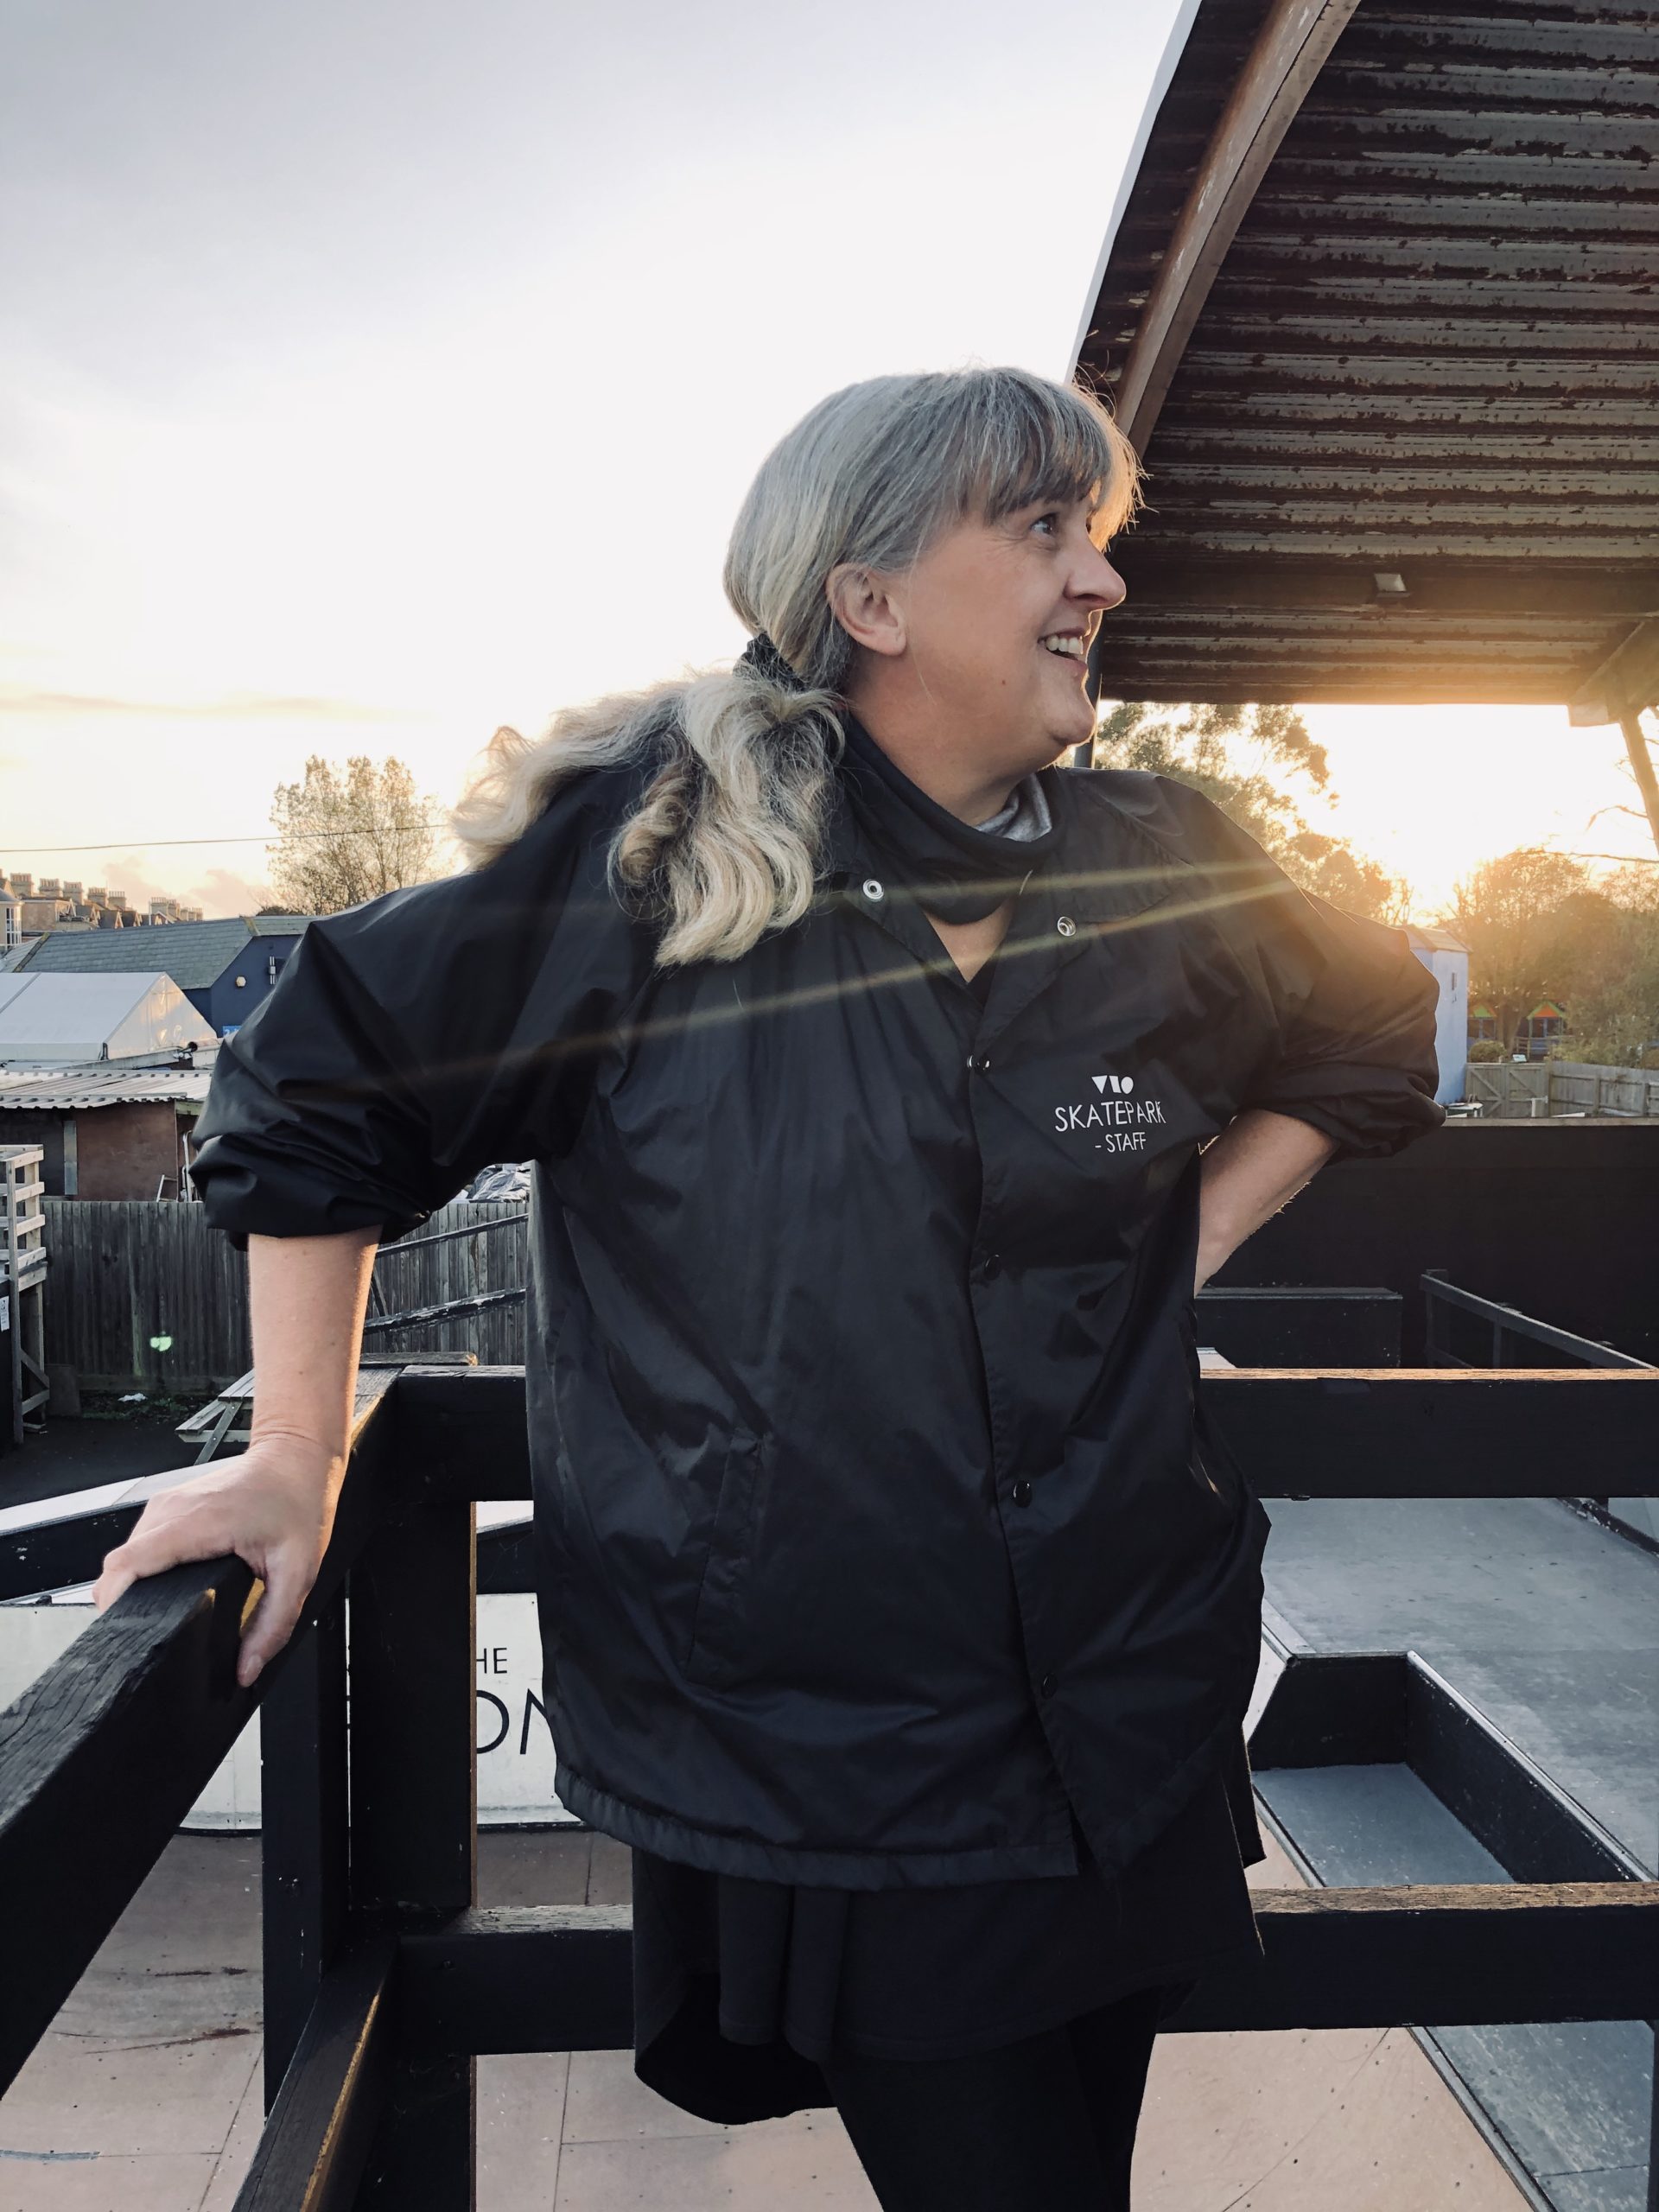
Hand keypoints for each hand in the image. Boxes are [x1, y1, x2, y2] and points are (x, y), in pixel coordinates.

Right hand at [93, 1436, 340, 1687]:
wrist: (294, 1458)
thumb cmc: (297, 1503)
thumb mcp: (298, 1571)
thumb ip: (273, 1624)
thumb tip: (247, 1668)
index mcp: (197, 1523)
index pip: (127, 1564)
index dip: (115, 1603)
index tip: (123, 1632)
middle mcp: (171, 1509)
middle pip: (119, 1567)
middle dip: (124, 1606)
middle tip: (149, 1636)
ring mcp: (165, 1504)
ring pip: (125, 1557)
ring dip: (133, 1588)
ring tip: (159, 1613)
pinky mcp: (166, 1506)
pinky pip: (139, 1545)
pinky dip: (143, 1571)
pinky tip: (167, 1587)